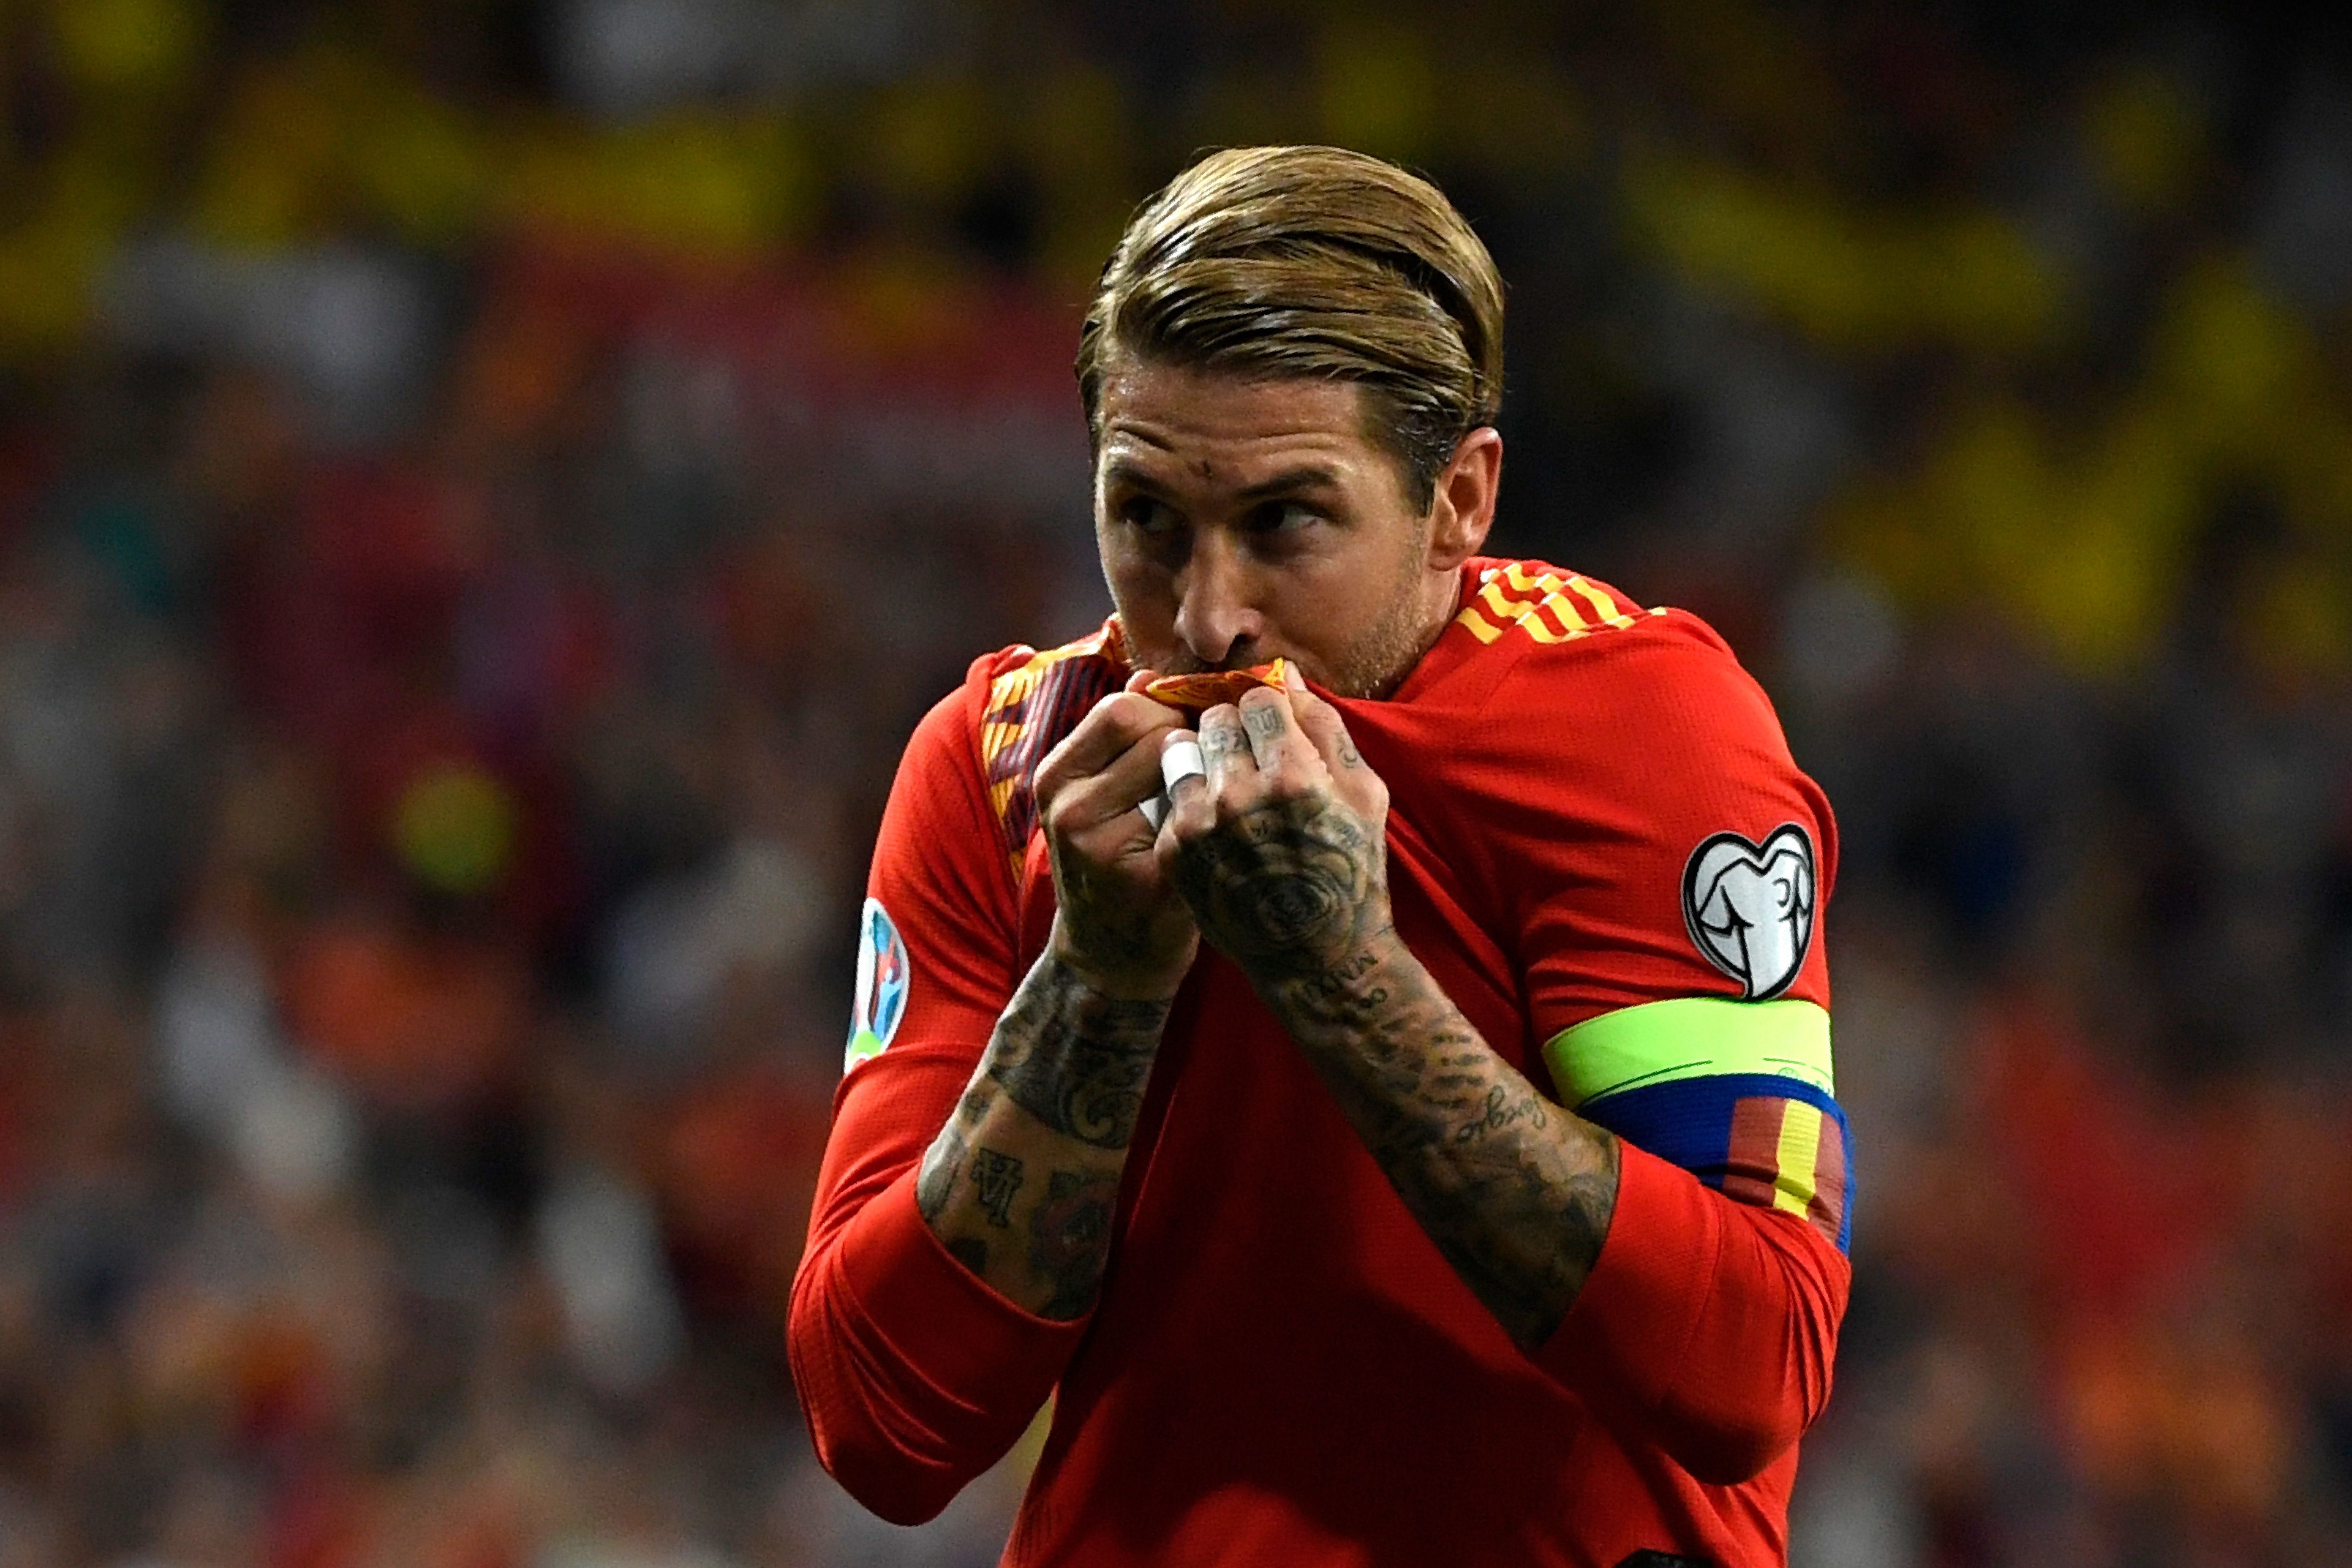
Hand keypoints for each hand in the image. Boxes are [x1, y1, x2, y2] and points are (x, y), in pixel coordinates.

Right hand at [1035, 684, 1199, 998]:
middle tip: (1202, 770)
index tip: (1190, 734)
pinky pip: (1194, 817)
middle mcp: (1068, 804)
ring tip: (1204, 802)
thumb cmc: (1119, 862)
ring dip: (1201, 776)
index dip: (1168, 712)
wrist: (1112, 955)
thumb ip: (1123, 738)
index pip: (1122, 707)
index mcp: (1057, 776)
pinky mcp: (1143, 875)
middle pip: (1148, 727)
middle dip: (1186, 738)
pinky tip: (1213, 836)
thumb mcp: (1102, 795)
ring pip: (1175, 766)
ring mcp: (1100, 842)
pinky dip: (1211, 818)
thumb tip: (1150, 675)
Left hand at [1160, 666, 1391, 982]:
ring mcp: (1199, 827)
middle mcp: (1237, 798)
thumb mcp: (1363, 794)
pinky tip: (1219, 825)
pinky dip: (1191, 798)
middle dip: (1235, 729)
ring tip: (1231, 787)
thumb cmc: (1351, 871)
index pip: (1256, 699)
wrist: (1316, 959)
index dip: (1269, 711)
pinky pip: (1172, 795)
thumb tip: (1286, 675)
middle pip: (1214, 720)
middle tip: (1254, 758)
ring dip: (1206, 759)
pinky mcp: (1174, 852)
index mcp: (1291, 777)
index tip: (1276, 731)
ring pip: (1182, 751)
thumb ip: (1323, 727)